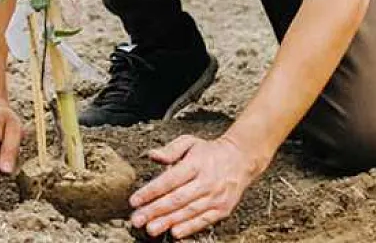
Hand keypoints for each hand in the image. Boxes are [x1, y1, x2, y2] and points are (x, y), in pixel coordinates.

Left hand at [129, 134, 265, 238]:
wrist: (241, 159)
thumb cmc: (209, 152)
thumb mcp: (190, 142)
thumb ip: (170, 150)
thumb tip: (153, 155)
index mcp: (196, 164)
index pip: (169, 180)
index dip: (150, 191)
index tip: (134, 200)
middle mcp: (206, 181)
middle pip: (176, 199)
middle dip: (154, 211)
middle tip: (137, 219)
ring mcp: (216, 197)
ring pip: (188, 212)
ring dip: (167, 222)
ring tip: (150, 229)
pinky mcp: (223, 209)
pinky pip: (203, 220)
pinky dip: (188, 228)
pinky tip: (174, 232)